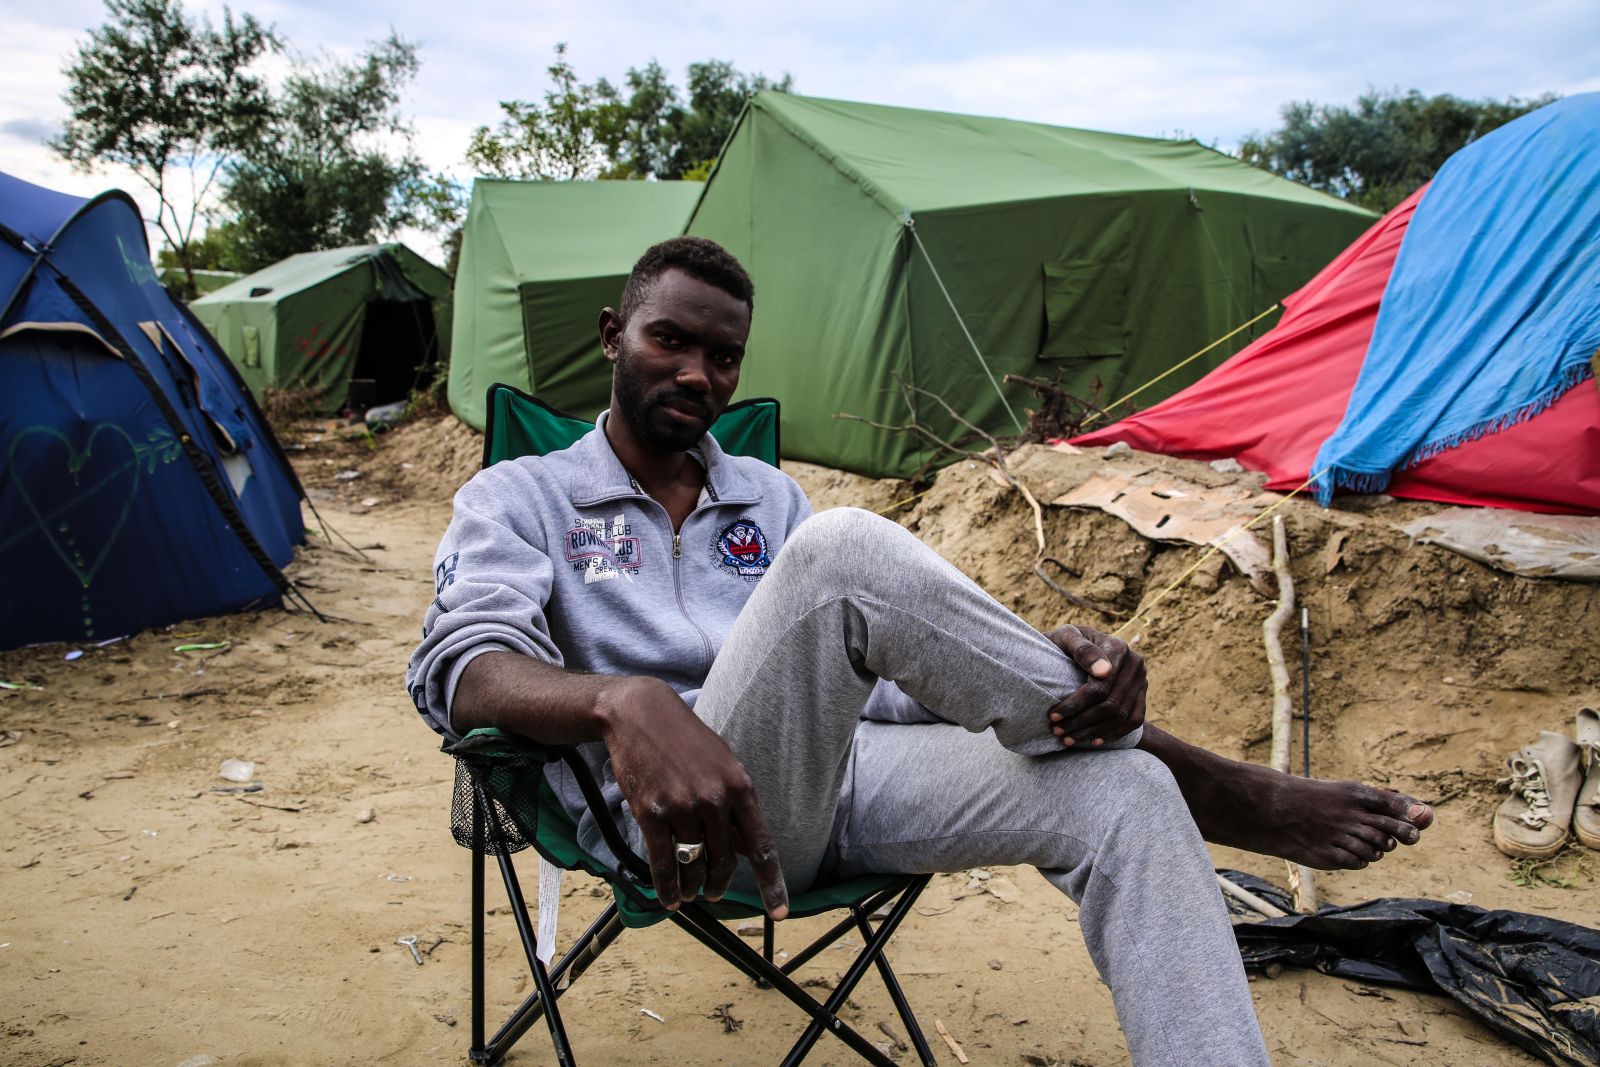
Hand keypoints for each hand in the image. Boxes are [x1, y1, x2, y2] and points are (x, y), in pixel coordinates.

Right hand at [597, 676, 787, 918]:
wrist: (641, 714)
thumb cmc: (687, 741)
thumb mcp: (725, 764)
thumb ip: (737, 804)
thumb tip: (744, 846)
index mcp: (741, 787)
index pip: (761, 846)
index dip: (772, 883)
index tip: (780, 912)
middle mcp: (714, 799)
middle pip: (724, 861)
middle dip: (720, 885)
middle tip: (715, 894)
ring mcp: (682, 806)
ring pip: (693, 865)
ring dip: (693, 887)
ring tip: (691, 893)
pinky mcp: (650, 812)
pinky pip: (663, 862)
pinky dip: (667, 886)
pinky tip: (670, 898)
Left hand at [1044, 624, 1146, 747]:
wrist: (1076, 643)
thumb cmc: (1065, 641)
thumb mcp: (1066, 637)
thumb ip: (1082, 649)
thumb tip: (1104, 672)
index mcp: (1118, 648)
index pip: (1100, 686)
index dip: (1076, 704)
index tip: (1053, 716)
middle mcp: (1135, 663)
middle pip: (1110, 704)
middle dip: (1081, 722)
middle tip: (1057, 732)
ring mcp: (1141, 680)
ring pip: (1121, 716)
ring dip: (1094, 732)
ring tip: (1069, 740)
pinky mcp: (1141, 694)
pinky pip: (1135, 720)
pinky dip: (1115, 734)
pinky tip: (1094, 741)